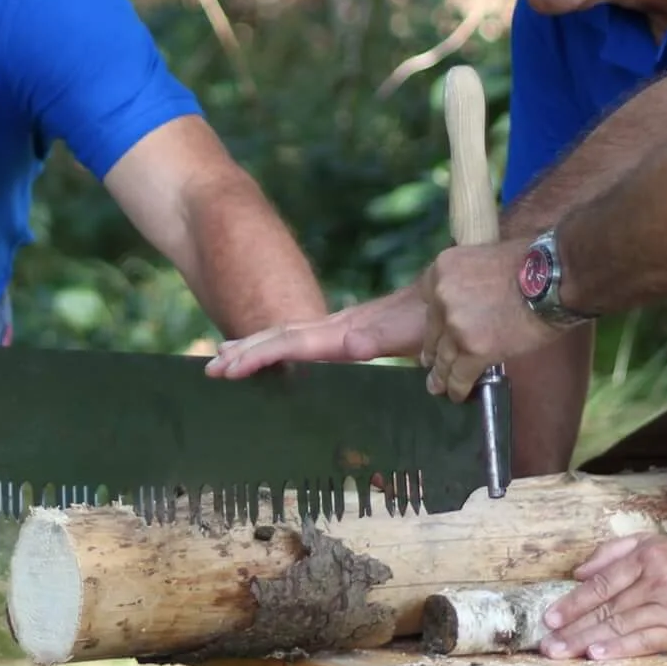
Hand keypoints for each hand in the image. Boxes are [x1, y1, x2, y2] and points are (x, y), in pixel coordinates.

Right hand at [207, 287, 428, 377]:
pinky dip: (279, 345)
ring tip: (222, 359)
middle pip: (282, 337)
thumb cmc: (438, 322)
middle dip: (245, 352)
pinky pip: (306, 338)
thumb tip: (350, 347)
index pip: (294, 342)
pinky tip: (268, 352)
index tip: (231, 365)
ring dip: (255, 348)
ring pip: (289, 335)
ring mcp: (344, 328)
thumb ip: (383, 341)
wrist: (455, 296)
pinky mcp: (352, 332)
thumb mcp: (414, 333)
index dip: (261, 354)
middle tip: (211, 369)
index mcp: (350, 334)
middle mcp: (341, 329)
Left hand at [420, 241, 556, 399]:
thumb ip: (467, 279)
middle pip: (432, 333)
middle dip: (434, 352)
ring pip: (444, 359)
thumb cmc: (528, 262)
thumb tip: (469, 299)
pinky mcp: (474, 350)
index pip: (427, 301)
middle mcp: (441, 297)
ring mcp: (455, 326)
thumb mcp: (483, 257)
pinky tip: (458, 394)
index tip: (436, 332)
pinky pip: (460, 376)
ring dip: (442, 376)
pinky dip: (458, 388)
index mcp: (442, 270)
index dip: (434, 321)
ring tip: (440, 387)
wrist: (553, 278)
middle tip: (433, 365)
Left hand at [536, 534, 666, 660]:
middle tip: (547, 645)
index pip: (600, 584)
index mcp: (642, 559)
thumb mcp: (650, 543)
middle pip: (606, 608)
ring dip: (588, 640)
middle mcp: (652, 583)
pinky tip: (599, 655)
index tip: (550, 618)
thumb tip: (578, 572)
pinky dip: (620, 648)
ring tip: (563, 653)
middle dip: (573, 629)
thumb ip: (611, 552)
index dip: (573, 602)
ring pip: (620, 626)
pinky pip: (645, 641)